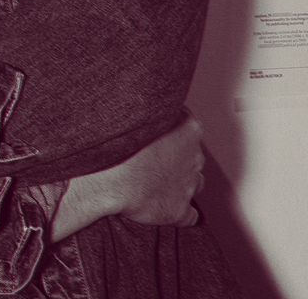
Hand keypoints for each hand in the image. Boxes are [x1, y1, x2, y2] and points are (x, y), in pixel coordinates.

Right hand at [52, 111, 203, 240]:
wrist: (112, 177)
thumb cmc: (121, 143)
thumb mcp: (136, 110)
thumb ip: (149, 107)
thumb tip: (142, 92)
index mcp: (189, 129)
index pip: (189, 126)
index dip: (172, 131)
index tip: (159, 134)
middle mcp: (195, 156)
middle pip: (193, 155)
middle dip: (179, 156)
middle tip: (156, 157)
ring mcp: (189, 185)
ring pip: (194, 183)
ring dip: (181, 182)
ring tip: (160, 182)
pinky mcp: (180, 210)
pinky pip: (189, 215)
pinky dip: (181, 212)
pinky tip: (168, 208)